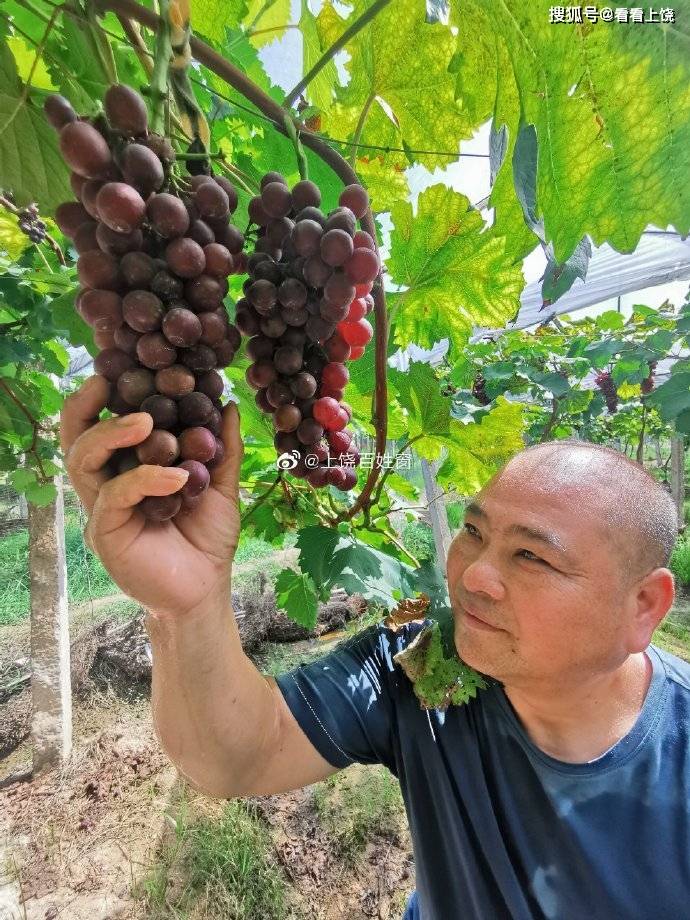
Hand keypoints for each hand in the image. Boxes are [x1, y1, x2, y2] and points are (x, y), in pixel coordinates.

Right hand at [60, 375, 242, 617]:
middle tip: (109, 382)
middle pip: (76, 438)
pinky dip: (146, 479)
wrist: (206, 589)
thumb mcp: (221, 486)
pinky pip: (116, 496)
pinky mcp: (107, 532)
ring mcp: (103, 508)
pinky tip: (178, 476)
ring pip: (83, 461)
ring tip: (146, 422)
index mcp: (128, 469)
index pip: (103, 425)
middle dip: (86, 407)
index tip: (125, 369)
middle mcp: (108, 484)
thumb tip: (227, 403)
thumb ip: (222, 448)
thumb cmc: (207, 539)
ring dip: (111, 434)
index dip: (106, 397)